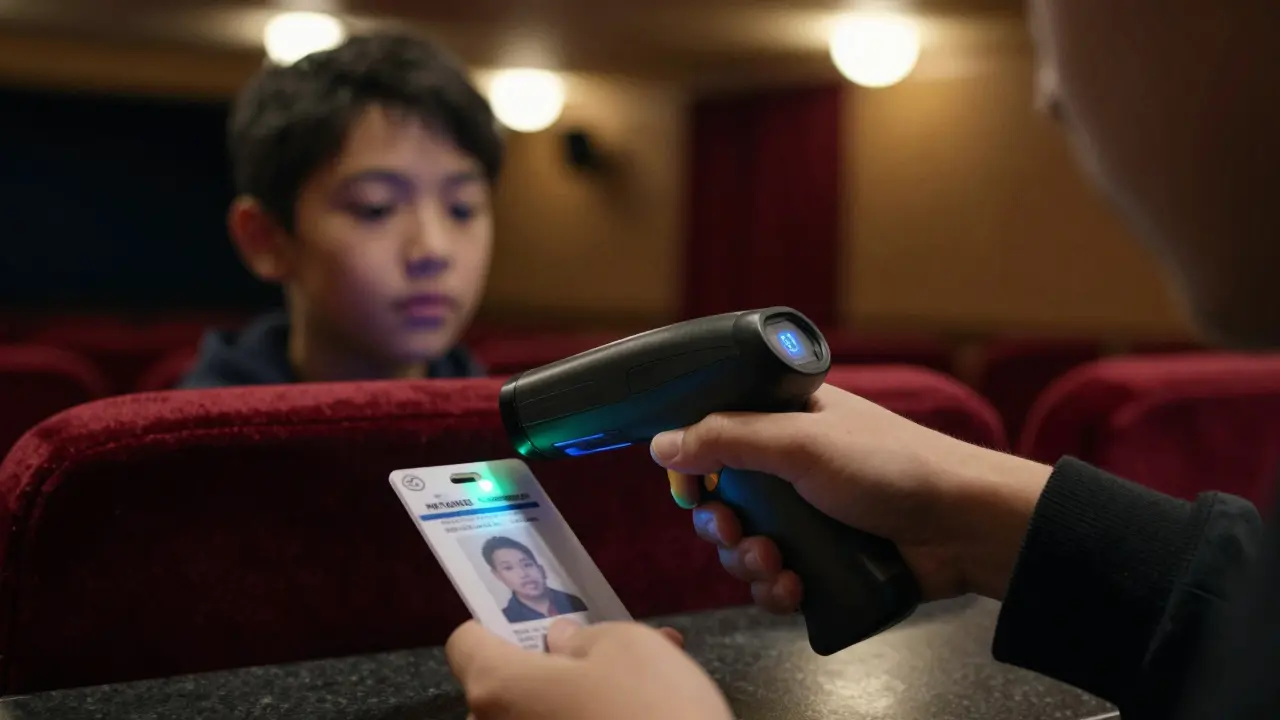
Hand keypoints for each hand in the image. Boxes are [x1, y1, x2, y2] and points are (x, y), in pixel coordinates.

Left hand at [446, 619, 732, 719]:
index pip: (466, 643)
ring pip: (543, 715)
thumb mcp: (627, 644)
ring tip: (652, 677)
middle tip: (614, 649)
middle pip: (509, 685)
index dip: (500, 625)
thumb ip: (583, 636)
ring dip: (584, 695)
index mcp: (498, 686)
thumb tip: (559, 644)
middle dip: (558, 663)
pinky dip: (595, 719)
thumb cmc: (650, 708)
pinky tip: (645, 711)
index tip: (542, 625)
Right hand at [651, 384, 1052, 608]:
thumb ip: (727, 438)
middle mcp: (792, 467)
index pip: (717, 439)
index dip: (695, 468)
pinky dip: (775, 590)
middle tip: (735, 533)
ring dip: (748, 563)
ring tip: (775, 566)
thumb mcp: (801, 441)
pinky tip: (793, 590)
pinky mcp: (825, 560)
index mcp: (787, 420)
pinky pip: (776, 580)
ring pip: (746, 546)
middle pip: (723, 500)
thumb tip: (661, 443)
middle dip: (721, 526)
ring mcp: (809, 516)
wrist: (963, 527)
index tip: (691, 492)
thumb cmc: (891, 466)